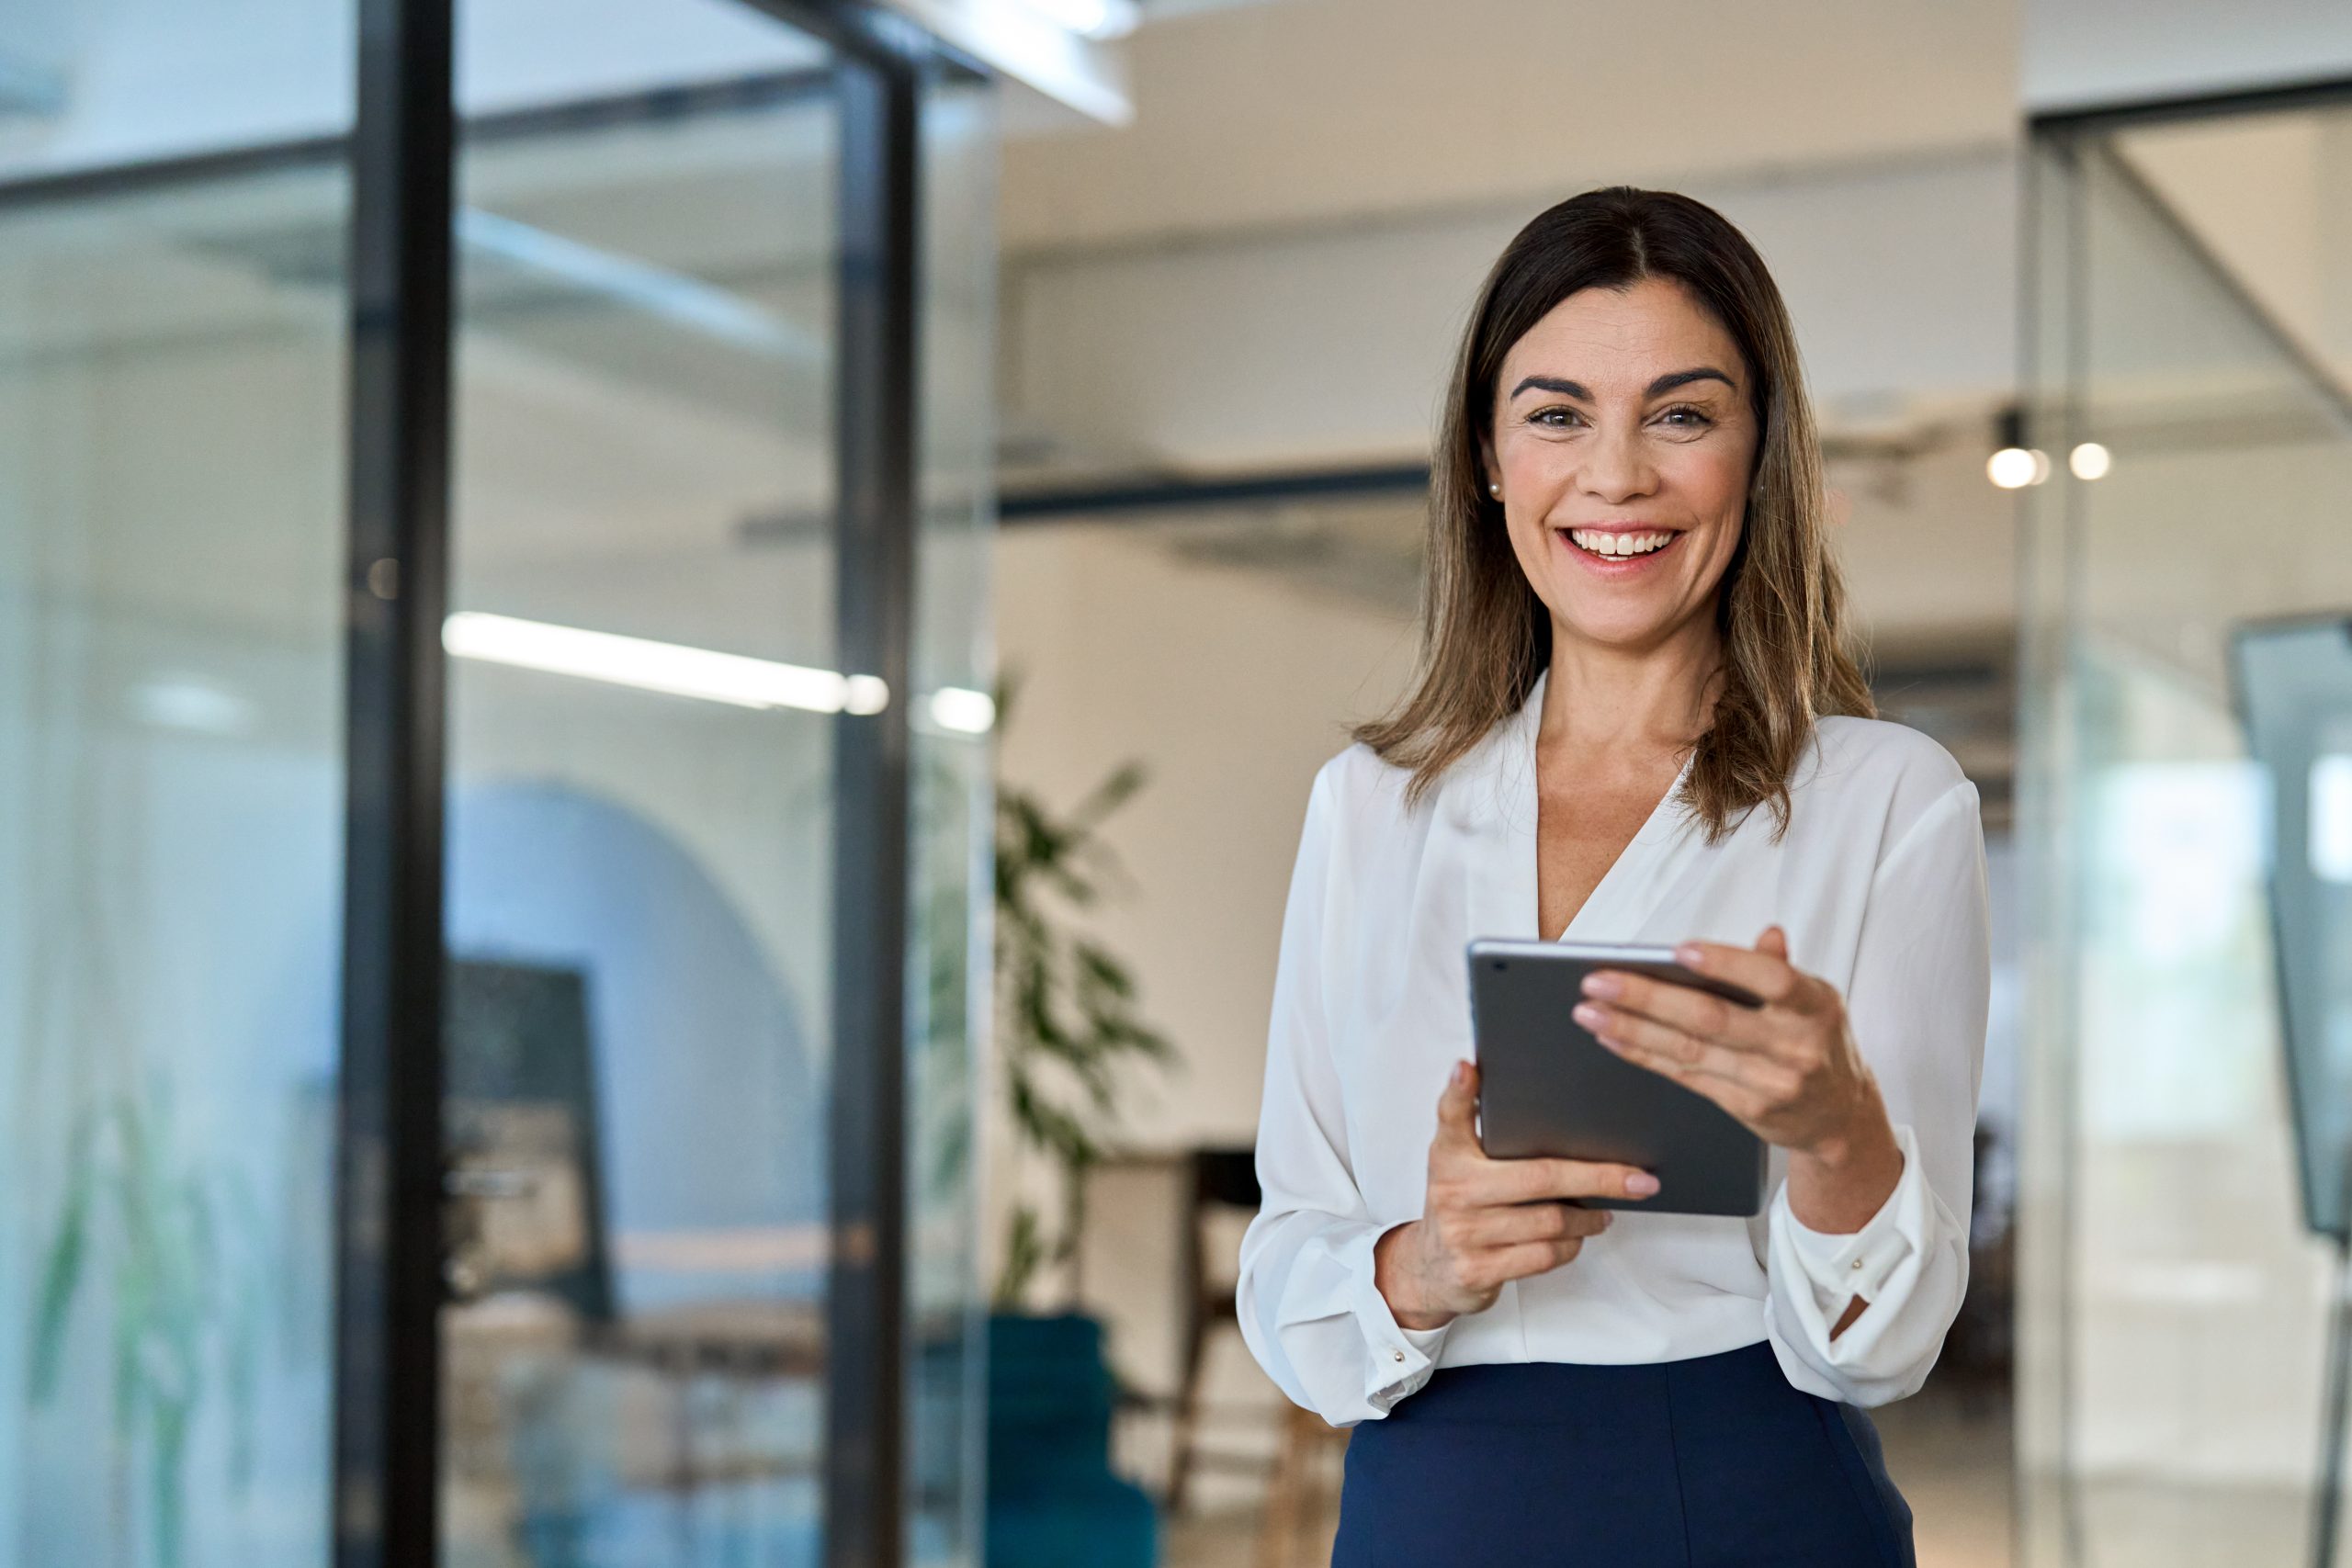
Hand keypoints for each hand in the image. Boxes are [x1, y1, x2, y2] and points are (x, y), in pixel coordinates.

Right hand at [1373, 1059, 1659, 1330]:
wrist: (1431, 1267)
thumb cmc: (1460, 1203)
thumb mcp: (1456, 1160)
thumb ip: (1473, 1125)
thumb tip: (1492, 1076)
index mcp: (1448, 1155)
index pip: (1451, 1116)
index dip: (1459, 1091)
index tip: (1468, 1067)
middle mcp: (1452, 1190)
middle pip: (1540, 1178)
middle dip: (1598, 1178)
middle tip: (1638, 1179)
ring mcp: (1464, 1232)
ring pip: (1550, 1222)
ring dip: (1587, 1219)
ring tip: (1604, 1211)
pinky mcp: (1477, 1269)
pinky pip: (1542, 1256)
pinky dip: (1569, 1246)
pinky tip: (1576, 1237)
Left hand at [1569, 926, 1901, 1233]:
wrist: (1842, 1117)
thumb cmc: (1818, 1041)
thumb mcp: (1815, 1001)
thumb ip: (1782, 969)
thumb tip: (1768, 934)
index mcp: (1815, 1006)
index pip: (1771, 979)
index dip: (1726, 964)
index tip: (1678, 952)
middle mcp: (1795, 1046)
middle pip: (1712, 1019)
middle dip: (1648, 999)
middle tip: (1597, 981)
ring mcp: (1771, 1082)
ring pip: (1689, 1051)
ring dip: (1631, 1029)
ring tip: (1588, 1010)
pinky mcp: (1747, 1108)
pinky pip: (1685, 1076)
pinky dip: (1644, 1055)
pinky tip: (1612, 1038)